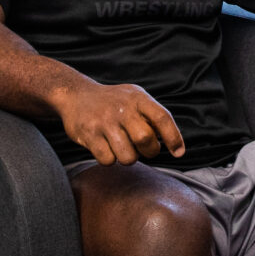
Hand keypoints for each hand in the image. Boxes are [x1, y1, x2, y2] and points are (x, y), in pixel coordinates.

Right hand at [52, 79, 184, 164]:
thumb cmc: (114, 102)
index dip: (174, 137)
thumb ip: (153, 116)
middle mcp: (122, 108)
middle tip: (143, 149)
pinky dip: (110, 159)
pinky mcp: (88, 134)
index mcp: (137, 98)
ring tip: (122, 146)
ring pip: (127, 156)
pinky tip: (106, 147)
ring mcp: (104, 121)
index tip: (178, 153)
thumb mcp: (135, 98)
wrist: (76, 95)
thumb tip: (174, 144)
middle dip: (149, 151)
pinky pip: (108, 160)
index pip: (162, 117)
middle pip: (145, 139)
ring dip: (128, 157)